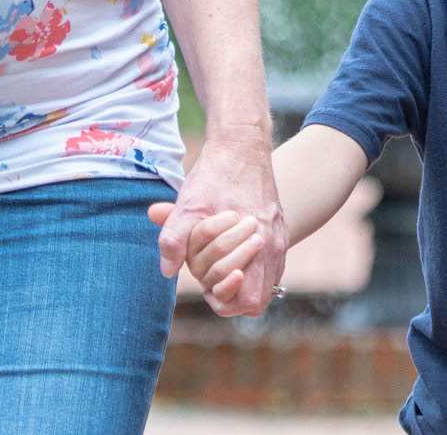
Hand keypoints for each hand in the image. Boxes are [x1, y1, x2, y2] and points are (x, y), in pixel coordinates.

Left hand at [153, 131, 286, 316]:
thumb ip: (174, 239)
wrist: (241, 145)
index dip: (224, 299)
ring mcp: (280, 239)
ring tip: (218, 259)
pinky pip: (268, 266)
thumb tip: (167, 271)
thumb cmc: (215, 175)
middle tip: (208, 270)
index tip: (206, 284)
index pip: (250, 302)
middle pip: (255, 298)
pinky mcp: (279, 231)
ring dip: (240, 277)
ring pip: (265, 283)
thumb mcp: (188, 204)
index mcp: (260, 243)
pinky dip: (249, 265)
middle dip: (227, 287)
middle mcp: (275, 245)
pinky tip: (230, 248)